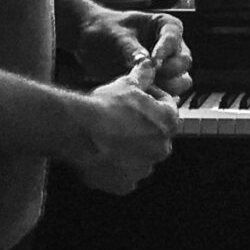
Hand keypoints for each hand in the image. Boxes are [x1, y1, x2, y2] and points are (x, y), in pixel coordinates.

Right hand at [51, 75, 178, 195]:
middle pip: (155, 136)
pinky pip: (124, 176)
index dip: (152, 98)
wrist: (80, 131)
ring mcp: (144, 169)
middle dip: (142, 127)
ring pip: (140, 158)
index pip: (167, 107)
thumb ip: (143, 75)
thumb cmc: (106, 106)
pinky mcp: (125, 185)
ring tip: (109, 137)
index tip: (137, 96)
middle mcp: (162, 149)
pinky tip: (103, 155)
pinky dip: (116, 169)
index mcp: (168, 123)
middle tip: (121, 118)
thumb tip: (150, 64)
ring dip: (130, 150)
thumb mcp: (127, 84)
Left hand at [72, 1, 194, 98]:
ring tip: (145, 87)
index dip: (165, 50)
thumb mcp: (114, 35)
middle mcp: (171, 46)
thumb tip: (146, 62)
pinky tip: (145, 96)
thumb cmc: (104, 30)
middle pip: (184, 61)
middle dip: (169, 71)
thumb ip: (131, 48)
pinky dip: (160, 97)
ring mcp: (167, 66)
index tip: (154, 62)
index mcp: (165, 26)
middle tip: (150, 76)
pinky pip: (170, 93)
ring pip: (182, 80)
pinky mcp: (159, 83)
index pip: (174, 37)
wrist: (89, 43)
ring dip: (167, 87)